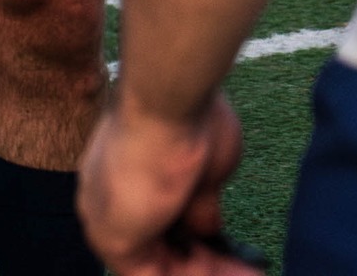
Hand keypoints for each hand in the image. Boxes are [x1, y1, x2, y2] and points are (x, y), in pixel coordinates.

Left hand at [79, 92, 246, 273]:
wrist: (167, 99)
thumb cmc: (185, 115)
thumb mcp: (201, 168)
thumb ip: (198, 204)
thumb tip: (207, 229)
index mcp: (118, 175)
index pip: (156, 221)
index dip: (195, 239)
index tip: (226, 244)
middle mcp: (105, 200)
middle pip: (159, 248)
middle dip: (207, 260)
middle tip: (246, 267)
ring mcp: (106, 220)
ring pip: (161, 263)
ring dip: (210, 271)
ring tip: (250, 271)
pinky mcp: (115, 241)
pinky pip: (160, 274)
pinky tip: (241, 272)